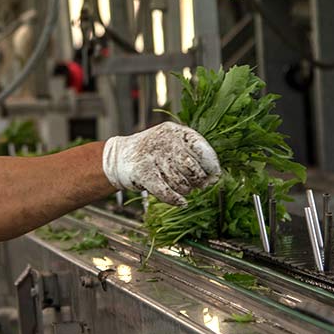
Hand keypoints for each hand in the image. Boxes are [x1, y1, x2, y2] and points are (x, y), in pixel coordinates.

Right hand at [102, 122, 220, 204]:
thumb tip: (214, 175)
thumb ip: (191, 153)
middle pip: (191, 167)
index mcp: (174, 132)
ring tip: (184, 189)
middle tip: (199, 185)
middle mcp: (163, 142)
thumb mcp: (171, 143)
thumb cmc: (151, 153)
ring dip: (185, 190)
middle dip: (198, 180)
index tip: (215, 174)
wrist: (119, 157)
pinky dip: (176, 199)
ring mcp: (152, 157)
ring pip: (179, 182)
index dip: (210, 164)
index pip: (200, 147)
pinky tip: (181, 202)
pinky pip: (166, 191)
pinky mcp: (143, 173)